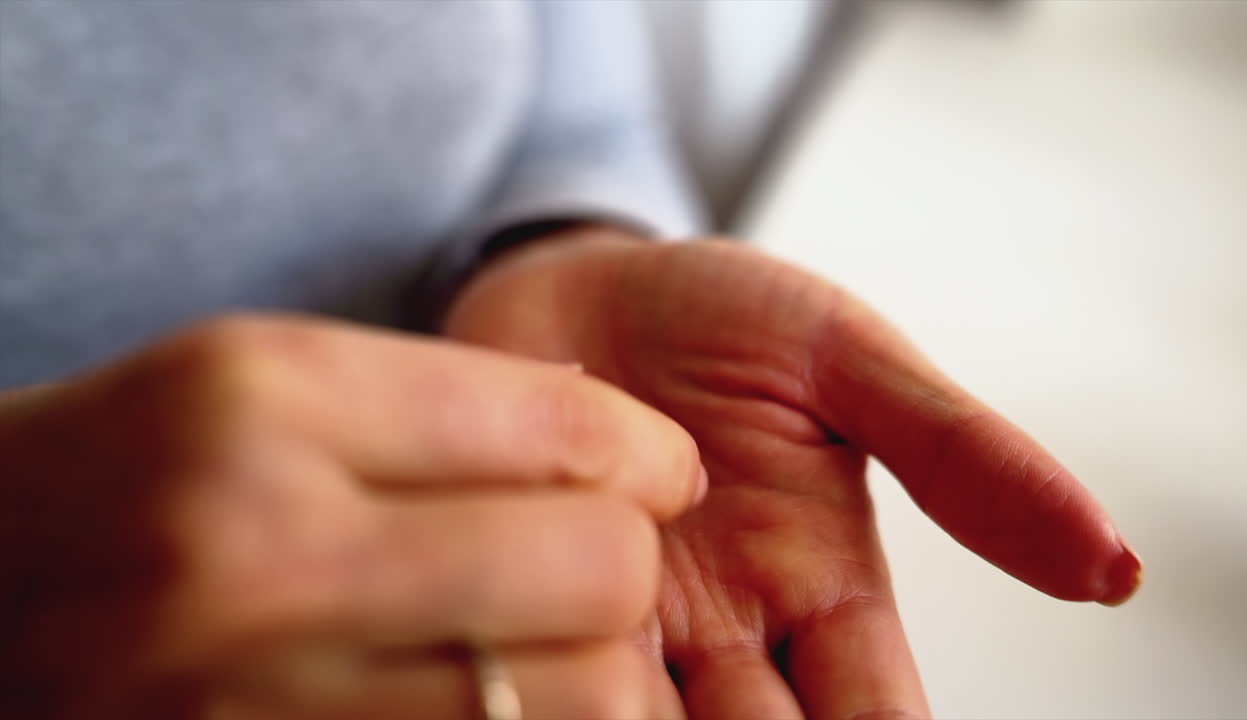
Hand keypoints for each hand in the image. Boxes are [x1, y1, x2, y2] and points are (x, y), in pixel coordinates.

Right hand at [0, 315, 705, 718]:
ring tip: (547, 636)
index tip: (664, 473)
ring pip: (586, 703)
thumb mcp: (260, 379)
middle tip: (601, 556)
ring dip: (599, 666)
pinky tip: (493, 692)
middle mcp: (264, 553)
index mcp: (262, 402)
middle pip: (598, 571)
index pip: (560, 426)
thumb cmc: (129, 469)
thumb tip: (625, 446)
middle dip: (628, 561)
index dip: (649, 454)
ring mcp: (265, 701)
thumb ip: (442, 404)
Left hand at [445, 228, 1143, 718]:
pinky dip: (548, 696)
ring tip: (634, 706)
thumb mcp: (849, 361)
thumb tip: (1114, 566)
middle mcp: (728, 636)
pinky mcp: (525, 606)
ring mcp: (626, 630)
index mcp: (825, 589)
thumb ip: (962, 455)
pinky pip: (542, 687)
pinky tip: (537, 684)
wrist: (572, 283)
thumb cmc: (717, 315)